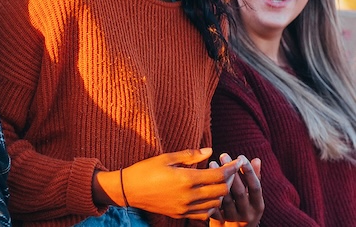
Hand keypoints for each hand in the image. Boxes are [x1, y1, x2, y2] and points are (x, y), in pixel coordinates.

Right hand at [117, 148, 246, 220]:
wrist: (129, 190)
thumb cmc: (146, 169)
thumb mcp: (167, 157)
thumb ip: (190, 155)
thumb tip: (210, 151)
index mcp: (186, 179)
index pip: (218, 175)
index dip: (230, 168)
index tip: (237, 161)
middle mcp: (189, 196)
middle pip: (221, 190)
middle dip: (229, 180)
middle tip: (229, 170)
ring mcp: (185, 208)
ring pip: (215, 203)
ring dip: (221, 192)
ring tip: (218, 181)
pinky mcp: (181, 215)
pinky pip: (204, 214)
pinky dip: (211, 205)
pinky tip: (207, 195)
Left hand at [208, 153, 262, 226]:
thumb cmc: (244, 209)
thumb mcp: (252, 198)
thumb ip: (254, 179)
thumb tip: (256, 159)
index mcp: (257, 206)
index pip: (255, 187)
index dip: (249, 172)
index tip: (241, 156)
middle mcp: (247, 214)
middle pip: (239, 192)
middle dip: (231, 173)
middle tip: (223, 155)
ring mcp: (233, 220)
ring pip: (225, 199)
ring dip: (218, 180)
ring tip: (212, 163)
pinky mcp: (220, 223)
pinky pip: (214, 207)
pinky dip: (208, 193)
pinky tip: (203, 179)